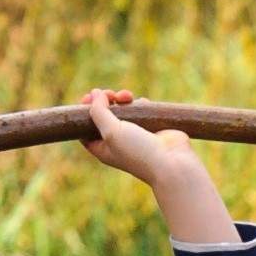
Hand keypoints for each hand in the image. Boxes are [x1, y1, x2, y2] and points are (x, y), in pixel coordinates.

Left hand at [82, 91, 228, 238]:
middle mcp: (117, 142)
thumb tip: (96, 93)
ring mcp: (135, 134)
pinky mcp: (150, 127)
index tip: (89, 97)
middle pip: (103, 116)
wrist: (171, 162)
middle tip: (109, 94)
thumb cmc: (139, 151)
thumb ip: (99, 112)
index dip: (84, 111)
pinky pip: (141, 110)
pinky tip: (143, 103)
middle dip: (105, 101)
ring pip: (123, 110)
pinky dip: (139, 103)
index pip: (85, 128)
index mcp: (103, 148)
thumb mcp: (111, 131)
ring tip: (127, 96)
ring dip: (122, 99)